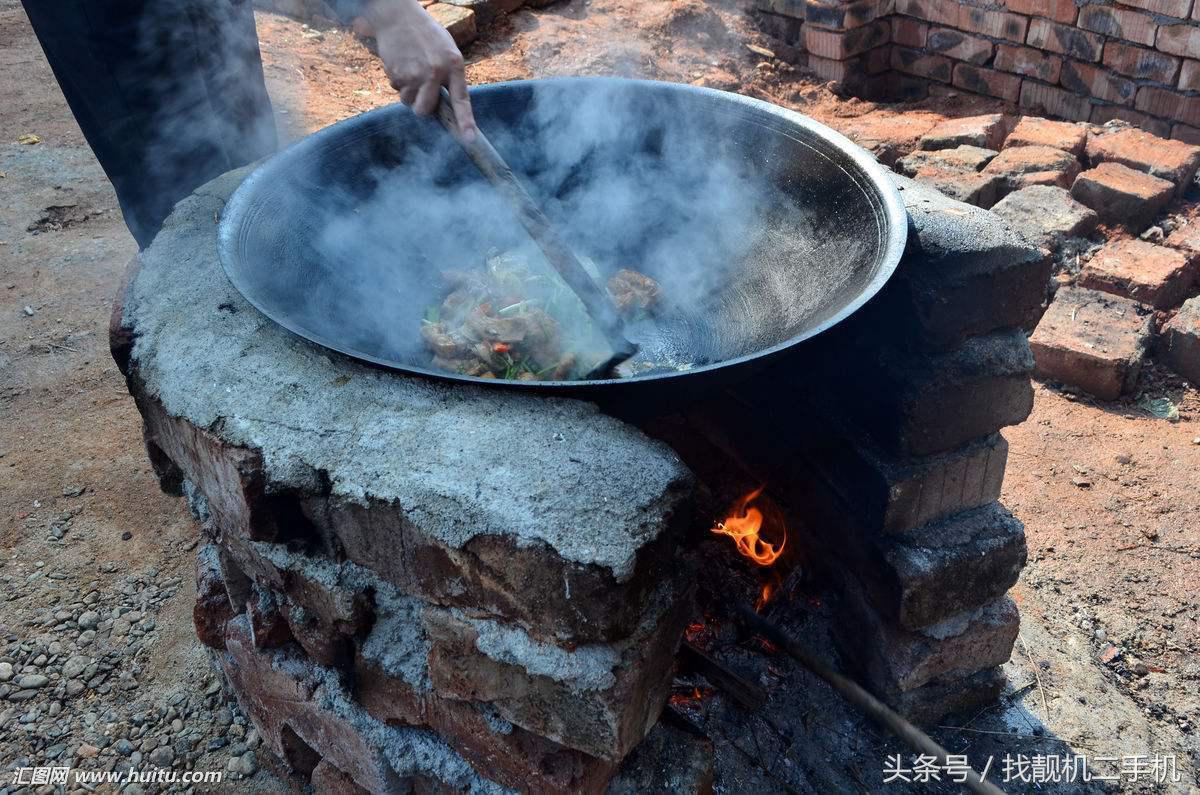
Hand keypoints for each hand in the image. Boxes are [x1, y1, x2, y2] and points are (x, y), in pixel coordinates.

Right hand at [357, 0, 475, 140]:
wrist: (398, 15)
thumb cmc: (426, 34)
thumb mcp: (446, 50)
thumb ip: (448, 76)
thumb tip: (443, 106)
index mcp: (453, 65)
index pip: (461, 99)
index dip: (465, 122)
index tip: (469, 139)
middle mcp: (435, 72)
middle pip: (425, 110)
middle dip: (421, 108)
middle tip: (420, 93)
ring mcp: (415, 74)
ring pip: (408, 101)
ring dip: (408, 92)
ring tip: (410, 69)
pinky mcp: (397, 73)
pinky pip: (396, 89)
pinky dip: (397, 80)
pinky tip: (401, 62)